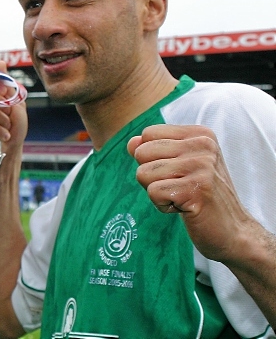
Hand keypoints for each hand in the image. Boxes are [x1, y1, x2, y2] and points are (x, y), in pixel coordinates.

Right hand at [0, 61, 27, 163]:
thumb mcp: (16, 103)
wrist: (10, 149)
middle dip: (2, 105)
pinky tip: (3, 135)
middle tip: (9, 115)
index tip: (5, 92)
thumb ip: (7, 84)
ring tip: (7, 128)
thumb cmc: (14, 127)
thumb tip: (0, 62)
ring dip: (2, 118)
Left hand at [128, 124, 255, 262]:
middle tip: (178, 188)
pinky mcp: (196, 190)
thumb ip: (153, 150)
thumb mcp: (178, 166)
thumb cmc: (201, 197)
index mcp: (199, 135)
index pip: (148, 134)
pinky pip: (153, 192)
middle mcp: (203, 145)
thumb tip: (131, 142)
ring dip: (157, 192)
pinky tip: (185, 208)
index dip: (151, 158)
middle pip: (141, 153)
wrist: (233, 231)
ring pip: (143, 173)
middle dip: (151, 176)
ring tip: (182, 198)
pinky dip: (163, 206)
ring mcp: (202, 167)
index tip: (176, 173)